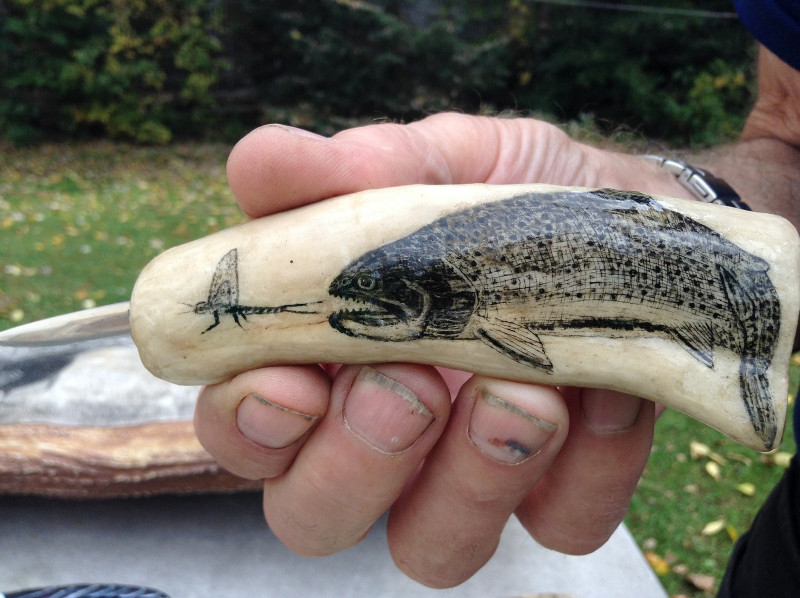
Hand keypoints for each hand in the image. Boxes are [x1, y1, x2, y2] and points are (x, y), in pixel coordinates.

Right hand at [195, 114, 680, 586]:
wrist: (623, 221)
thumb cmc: (503, 196)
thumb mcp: (433, 163)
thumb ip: (348, 171)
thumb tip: (259, 158)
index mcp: (325, 362)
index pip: (245, 430)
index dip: (248, 424)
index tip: (292, 381)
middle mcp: (384, 440)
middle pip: (316, 517)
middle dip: (353, 464)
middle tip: (407, 387)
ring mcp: (471, 480)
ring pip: (432, 549)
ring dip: (470, 481)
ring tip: (525, 393)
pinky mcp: (563, 495)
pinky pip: (560, 526)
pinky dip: (584, 471)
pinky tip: (605, 395)